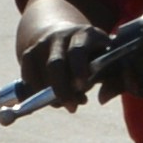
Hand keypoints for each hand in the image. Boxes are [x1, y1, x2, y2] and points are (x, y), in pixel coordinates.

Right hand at [24, 9, 142, 106]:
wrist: (68, 37)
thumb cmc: (95, 56)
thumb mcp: (110, 63)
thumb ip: (115, 81)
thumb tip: (102, 99)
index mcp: (87, 34)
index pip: (78, 51)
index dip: (79, 69)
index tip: (82, 86)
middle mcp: (63, 35)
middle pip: (55, 63)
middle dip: (62, 89)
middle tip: (72, 108)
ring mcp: (44, 42)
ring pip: (41, 71)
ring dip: (51, 92)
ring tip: (66, 102)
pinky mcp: (31, 51)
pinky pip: (28, 73)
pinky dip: (36, 88)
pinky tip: (48, 95)